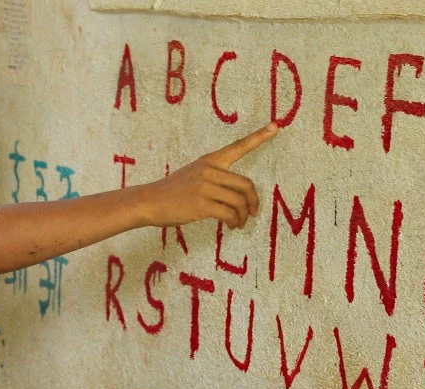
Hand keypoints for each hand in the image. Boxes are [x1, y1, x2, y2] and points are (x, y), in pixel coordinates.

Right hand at [139, 123, 278, 228]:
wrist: (149, 202)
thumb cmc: (172, 191)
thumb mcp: (192, 174)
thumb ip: (213, 177)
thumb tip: (235, 193)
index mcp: (209, 161)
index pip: (238, 146)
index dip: (259, 137)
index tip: (276, 126)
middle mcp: (209, 170)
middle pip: (246, 185)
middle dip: (253, 202)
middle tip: (252, 213)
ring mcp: (205, 187)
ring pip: (239, 202)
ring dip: (243, 216)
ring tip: (238, 223)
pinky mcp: (201, 204)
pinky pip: (229, 214)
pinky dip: (234, 222)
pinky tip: (231, 226)